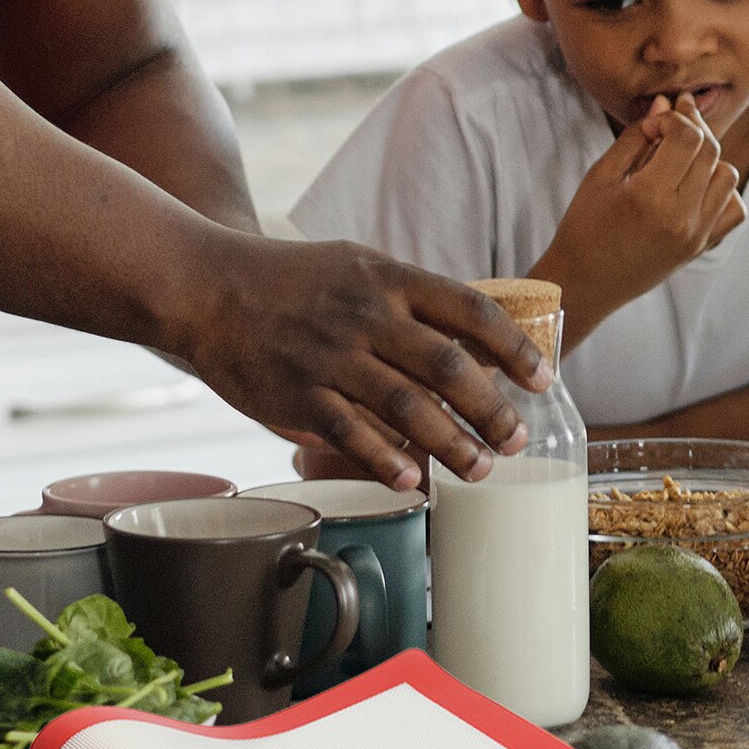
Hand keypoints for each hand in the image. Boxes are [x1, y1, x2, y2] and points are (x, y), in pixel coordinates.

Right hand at [164, 233, 549, 489]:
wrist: (204, 285)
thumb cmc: (294, 281)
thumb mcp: (362, 268)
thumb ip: (416, 303)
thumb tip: (479, 344)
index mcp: (391, 281)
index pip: (472, 311)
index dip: (515, 349)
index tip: (543, 380)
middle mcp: (367, 316)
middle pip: (449, 367)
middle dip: (492, 410)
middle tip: (517, 441)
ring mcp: (331, 356)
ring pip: (407, 406)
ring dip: (452, 444)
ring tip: (481, 469)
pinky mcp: (296, 393)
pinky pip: (351, 432)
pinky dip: (386, 459)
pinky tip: (413, 481)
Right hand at [538, 91, 744, 338]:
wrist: (586, 283)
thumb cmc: (585, 226)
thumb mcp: (602, 175)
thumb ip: (637, 137)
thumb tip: (666, 103)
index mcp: (649, 196)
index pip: (688, 137)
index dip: (674, 118)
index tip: (654, 123)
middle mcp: (680, 217)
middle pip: (711, 152)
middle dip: (693, 128)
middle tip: (671, 123)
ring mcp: (696, 235)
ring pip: (728, 176)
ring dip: (709, 158)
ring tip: (681, 157)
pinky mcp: (701, 247)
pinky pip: (734, 209)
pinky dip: (723, 191)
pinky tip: (697, 185)